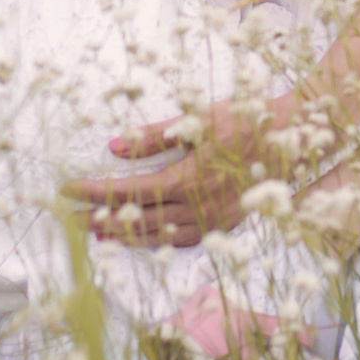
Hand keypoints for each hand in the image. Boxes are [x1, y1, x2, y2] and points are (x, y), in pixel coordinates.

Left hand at [59, 101, 275, 245]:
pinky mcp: (226, 223)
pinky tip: (146, 238)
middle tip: (70, 219)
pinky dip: (160, 240)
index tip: (66, 189)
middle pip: (138, 219)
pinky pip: (186, 239)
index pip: (127, 191)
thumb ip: (153, 137)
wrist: (293, 137)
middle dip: (100, 219)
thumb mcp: (196, 120)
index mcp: (186, 179)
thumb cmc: (246, 120)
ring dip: (127, 235)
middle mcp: (197, 206)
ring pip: (161, 235)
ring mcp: (213, 219)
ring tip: (99, 234)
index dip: (93, 191)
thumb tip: (114, 147)